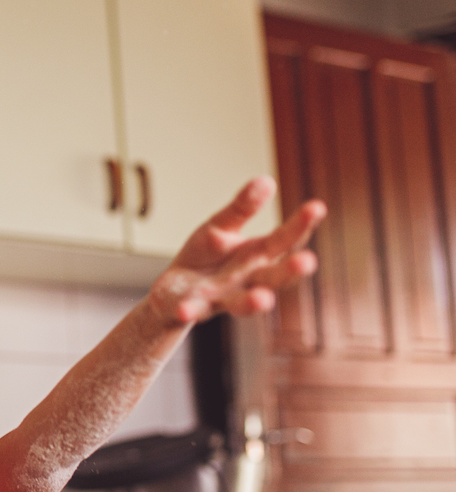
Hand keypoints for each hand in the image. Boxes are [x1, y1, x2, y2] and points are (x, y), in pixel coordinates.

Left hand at [148, 176, 325, 325]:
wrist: (175, 289)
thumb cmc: (206, 254)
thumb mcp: (220, 226)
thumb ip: (241, 209)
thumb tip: (266, 180)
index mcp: (258, 255)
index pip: (285, 240)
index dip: (301, 225)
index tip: (316, 206)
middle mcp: (248, 281)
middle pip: (274, 277)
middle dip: (290, 271)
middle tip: (307, 262)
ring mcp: (222, 298)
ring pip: (241, 303)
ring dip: (252, 302)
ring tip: (262, 300)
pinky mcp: (193, 309)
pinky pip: (192, 311)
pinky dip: (188, 311)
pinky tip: (183, 310)